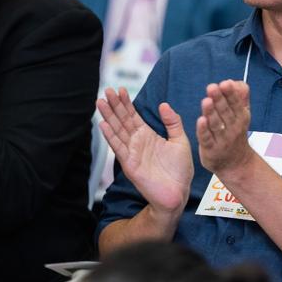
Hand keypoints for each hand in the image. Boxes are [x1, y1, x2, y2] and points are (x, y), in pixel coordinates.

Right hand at [97, 87, 193, 213]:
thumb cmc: (180, 169)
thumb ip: (173, 122)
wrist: (178, 192)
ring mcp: (132, 152)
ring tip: (100, 102)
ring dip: (108, 116)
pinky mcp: (129, 164)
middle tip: (107, 90)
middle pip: (122, 120)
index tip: (120, 89)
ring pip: (117, 130)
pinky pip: (118, 147)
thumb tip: (163, 104)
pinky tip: (103, 124)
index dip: (126, 103)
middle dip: (114, 105)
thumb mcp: (180, 140)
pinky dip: (110, 136)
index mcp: (148, 135)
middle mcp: (137, 142)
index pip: (133, 115)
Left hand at [197, 80, 252, 174]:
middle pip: (225, 111)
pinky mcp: (211, 150)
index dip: (230, 93)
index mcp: (241, 117)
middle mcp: (233, 128)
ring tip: (206, 101)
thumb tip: (238, 83)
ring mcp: (222, 140)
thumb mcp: (243, 116)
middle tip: (212, 87)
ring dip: (211, 112)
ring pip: (216, 124)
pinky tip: (200, 120)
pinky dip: (204, 130)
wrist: (236, 164)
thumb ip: (241, 98)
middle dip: (219, 98)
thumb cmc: (236, 134)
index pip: (236, 103)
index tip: (225, 83)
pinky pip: (207, 139)